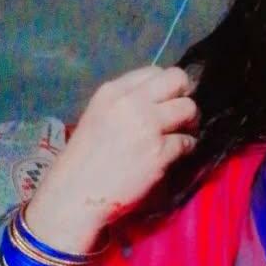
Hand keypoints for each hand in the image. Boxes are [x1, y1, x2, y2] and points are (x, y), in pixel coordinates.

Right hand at [26, 65, 198, 251]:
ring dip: (190, 123)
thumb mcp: (98, 117)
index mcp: (112, 92)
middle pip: (178, 80)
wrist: (75, 195)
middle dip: (186, 96)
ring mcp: (147, 127)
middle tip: (182, 116)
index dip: (167, 86)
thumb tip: (160, 100)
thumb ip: (126, 104)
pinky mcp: (160, 153)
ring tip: (181, 136)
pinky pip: (188, 141)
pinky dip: (186, 148)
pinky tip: (175, 156)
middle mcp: (131, 103)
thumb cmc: (84, 161)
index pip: (154, 71)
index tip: (167, 102)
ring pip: (189, 109)